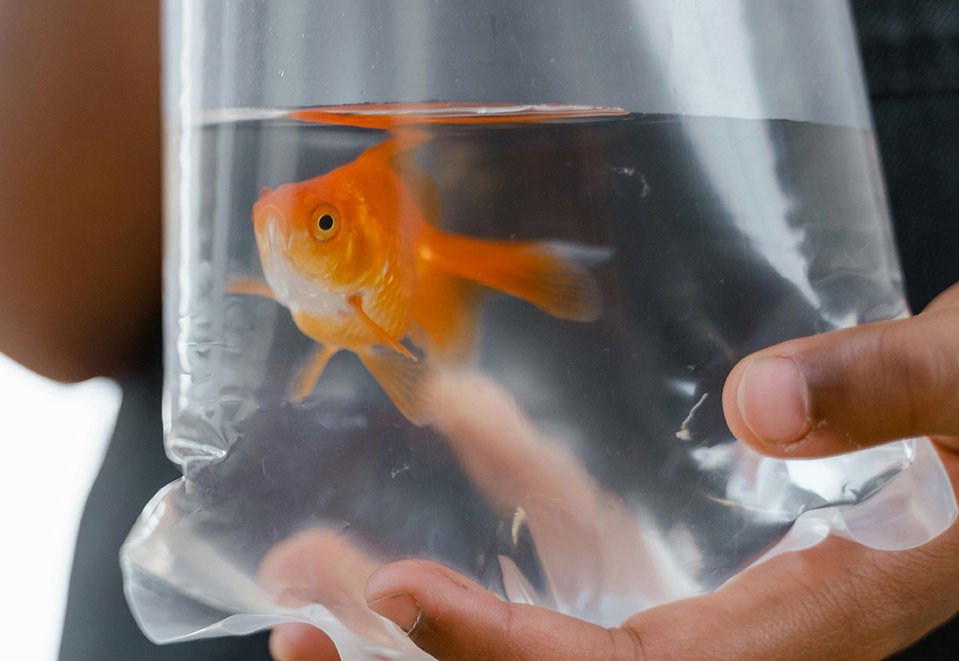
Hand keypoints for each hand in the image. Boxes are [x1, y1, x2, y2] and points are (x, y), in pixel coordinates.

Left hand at [270, 283, 958, 660]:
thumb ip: (894, 396)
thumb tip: (761, 405)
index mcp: (814, 627)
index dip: (513, 656)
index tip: (403, 595)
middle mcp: (744, 639)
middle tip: (301, 619)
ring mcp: (714, 611)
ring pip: (558, 636)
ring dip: (433, 622)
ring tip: (314, 578)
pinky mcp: (699, 569)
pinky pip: (587, 564)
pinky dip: (511, 524)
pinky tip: (445, 469)